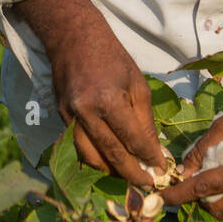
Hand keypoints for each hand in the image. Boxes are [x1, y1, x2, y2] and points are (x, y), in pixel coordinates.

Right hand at [12, 0, 168, 185]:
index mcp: (108, 99)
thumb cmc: (111, 56)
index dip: (149, 158)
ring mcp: (69, 116)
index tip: (162, 170)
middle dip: (132, 174)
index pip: (132, 139)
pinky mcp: (60, 118)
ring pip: (90, 157)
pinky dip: (94, 159)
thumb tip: (154, 150)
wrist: (72, 37)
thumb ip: (144, 120)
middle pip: (111, 154)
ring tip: (128, 178)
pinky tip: (108, 164)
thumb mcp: (136, 83)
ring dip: (111, 172)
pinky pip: (78, 147)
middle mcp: (85, 112)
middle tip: (148, 184)